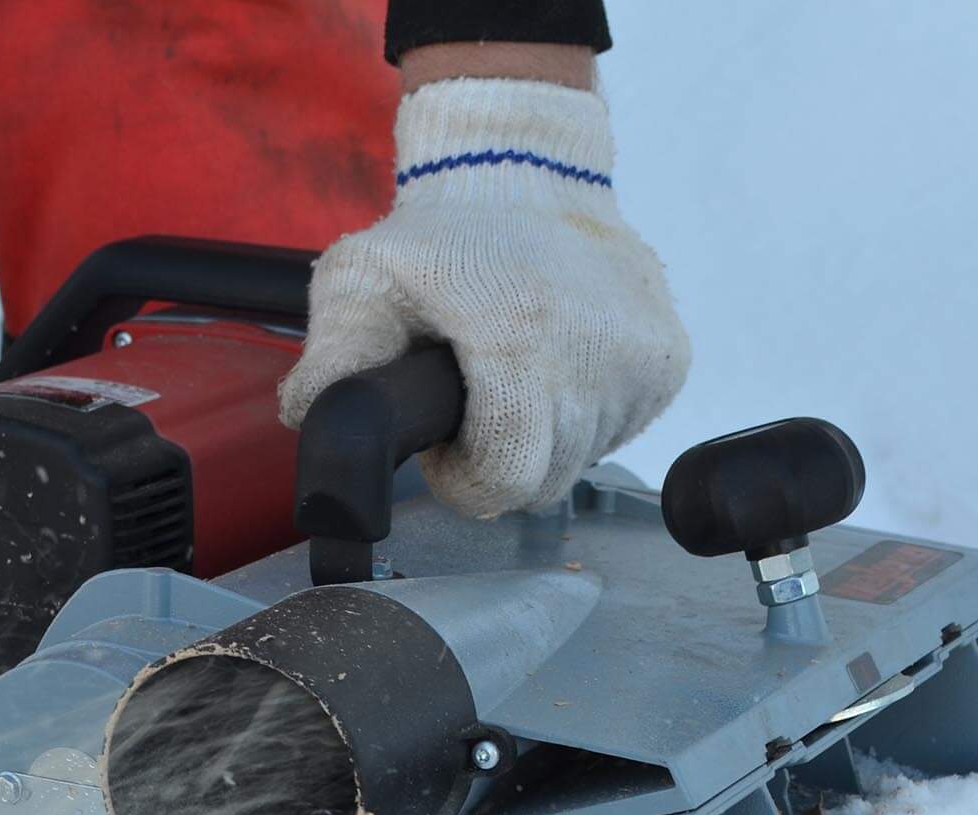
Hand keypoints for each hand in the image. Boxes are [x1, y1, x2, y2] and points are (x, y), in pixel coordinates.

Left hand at [279, 78, 690, 519]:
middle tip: (475, 403)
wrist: (527, 170)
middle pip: (544, 481)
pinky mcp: (668, 360)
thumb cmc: (439, 234)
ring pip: (584, 458)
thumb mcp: (361, 280)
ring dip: (542, 436)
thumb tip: (309, 419)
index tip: (448, 446)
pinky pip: (620, 428)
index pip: (506, 477)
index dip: (466, 478)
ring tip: (514, 372)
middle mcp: (595, 354)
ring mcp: (641, 359)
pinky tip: (558, 362)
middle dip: (500, 461)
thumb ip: (331, 358)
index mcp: (521, 339)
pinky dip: (585, 412)